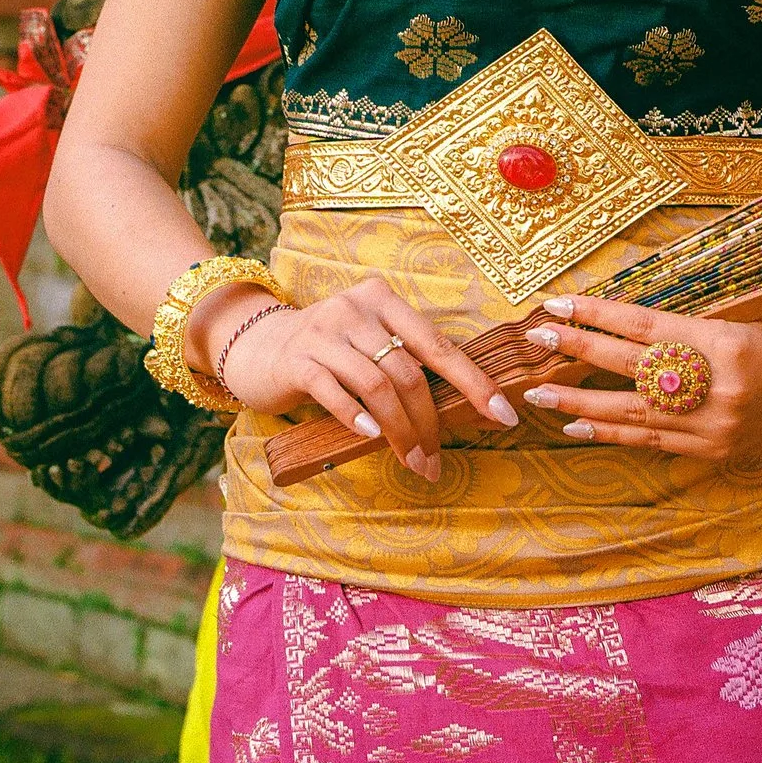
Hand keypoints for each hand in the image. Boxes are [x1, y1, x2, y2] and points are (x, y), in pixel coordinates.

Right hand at [204, 283, 518, 484]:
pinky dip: (357, 417)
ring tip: (413, 462)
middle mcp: (356, 308)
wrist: (258, 347)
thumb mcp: (368, 344)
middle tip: (435, 462)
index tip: (503, 416)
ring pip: (377, 385)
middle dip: (429, 424)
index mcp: (384, 300)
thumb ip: (404, 363)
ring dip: (400, 432)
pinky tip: (371, 437)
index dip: (474, 383)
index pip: (438, 346)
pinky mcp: (297, 359)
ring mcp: (324, 331)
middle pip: (408, 372)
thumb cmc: (329, 354)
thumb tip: (464, 408)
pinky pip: (334, 390)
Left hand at [520, 289, 761, 467]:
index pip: (644, 328)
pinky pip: (653, 441)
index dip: (598, 316)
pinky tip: (580, 425)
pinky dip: (614, 433)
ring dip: (581, 404)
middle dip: (578, 353)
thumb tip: (615, 323)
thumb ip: (681, 327)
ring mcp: (716, 425)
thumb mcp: (734, 315)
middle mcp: (718, 387)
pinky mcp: (716, 449)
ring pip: (634, 413)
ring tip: (539, 394)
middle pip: (631, 369)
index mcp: (724, 343)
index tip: (559, 305)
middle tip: (535, 339)